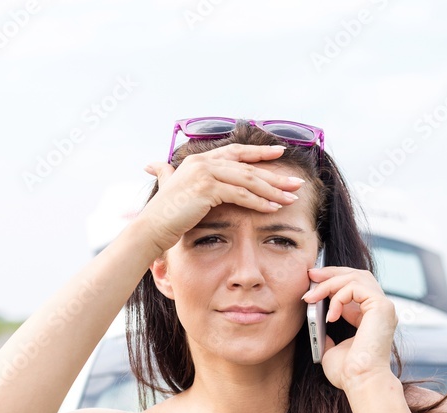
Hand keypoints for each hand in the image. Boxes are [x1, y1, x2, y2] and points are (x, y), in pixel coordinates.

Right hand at [139, 144, 304, 253]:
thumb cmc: (162, 213)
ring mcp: (205, 173)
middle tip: (296, 183)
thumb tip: (154, 165)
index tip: (280, 153)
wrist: (151, 227)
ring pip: (247, 180)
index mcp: (198, 160)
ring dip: (272, 190)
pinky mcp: (208, 188)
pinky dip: (259, 201)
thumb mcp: (167, 186)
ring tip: (290, 198)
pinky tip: (273, 208)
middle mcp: (203, 162)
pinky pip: (241, 194)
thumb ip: (165, 172)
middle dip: (274, 175)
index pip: (235, 152)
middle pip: (247, 166)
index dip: (258, 152)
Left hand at [301, 265, 398, 391]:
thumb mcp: (332, 348)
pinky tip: (330, 316)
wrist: (360, 382)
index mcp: (370, 317)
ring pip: (356, 277)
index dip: (333, 280)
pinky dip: (338, 296)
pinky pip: (356, 287)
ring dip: (329, 284)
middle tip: (310, 274)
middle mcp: (380, 309)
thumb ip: (328, 334)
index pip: (354, 286)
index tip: (312, 281)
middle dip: (332, 272)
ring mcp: (383, 306)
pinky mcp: (382, 307)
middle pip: (358, 275)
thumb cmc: (348, 373)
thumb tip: (318, 325)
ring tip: (311, 297)